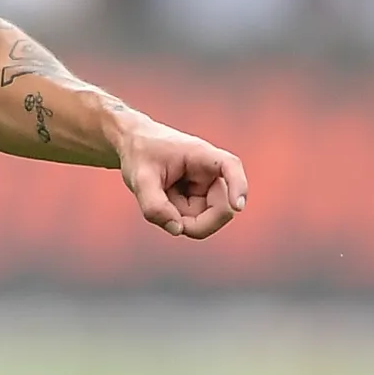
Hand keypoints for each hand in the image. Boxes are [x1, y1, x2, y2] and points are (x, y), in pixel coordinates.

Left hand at [119, 119, 247, 238]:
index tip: (238, 206)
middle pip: (223, 209)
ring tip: (159, 197)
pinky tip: (164, 200)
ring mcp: (207, 187)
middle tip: (168, 221)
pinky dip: (177, 219)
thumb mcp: (139, 179)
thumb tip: (178, 230)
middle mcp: (210, 172)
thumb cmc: (139, 153)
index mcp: (201, 155)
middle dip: (197, 224)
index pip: (230, 166)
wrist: (134, 144)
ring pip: (206, 220)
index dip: (239, 186)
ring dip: (181, 219)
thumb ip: (155, 206)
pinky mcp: (199, 199)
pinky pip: (195, 221)